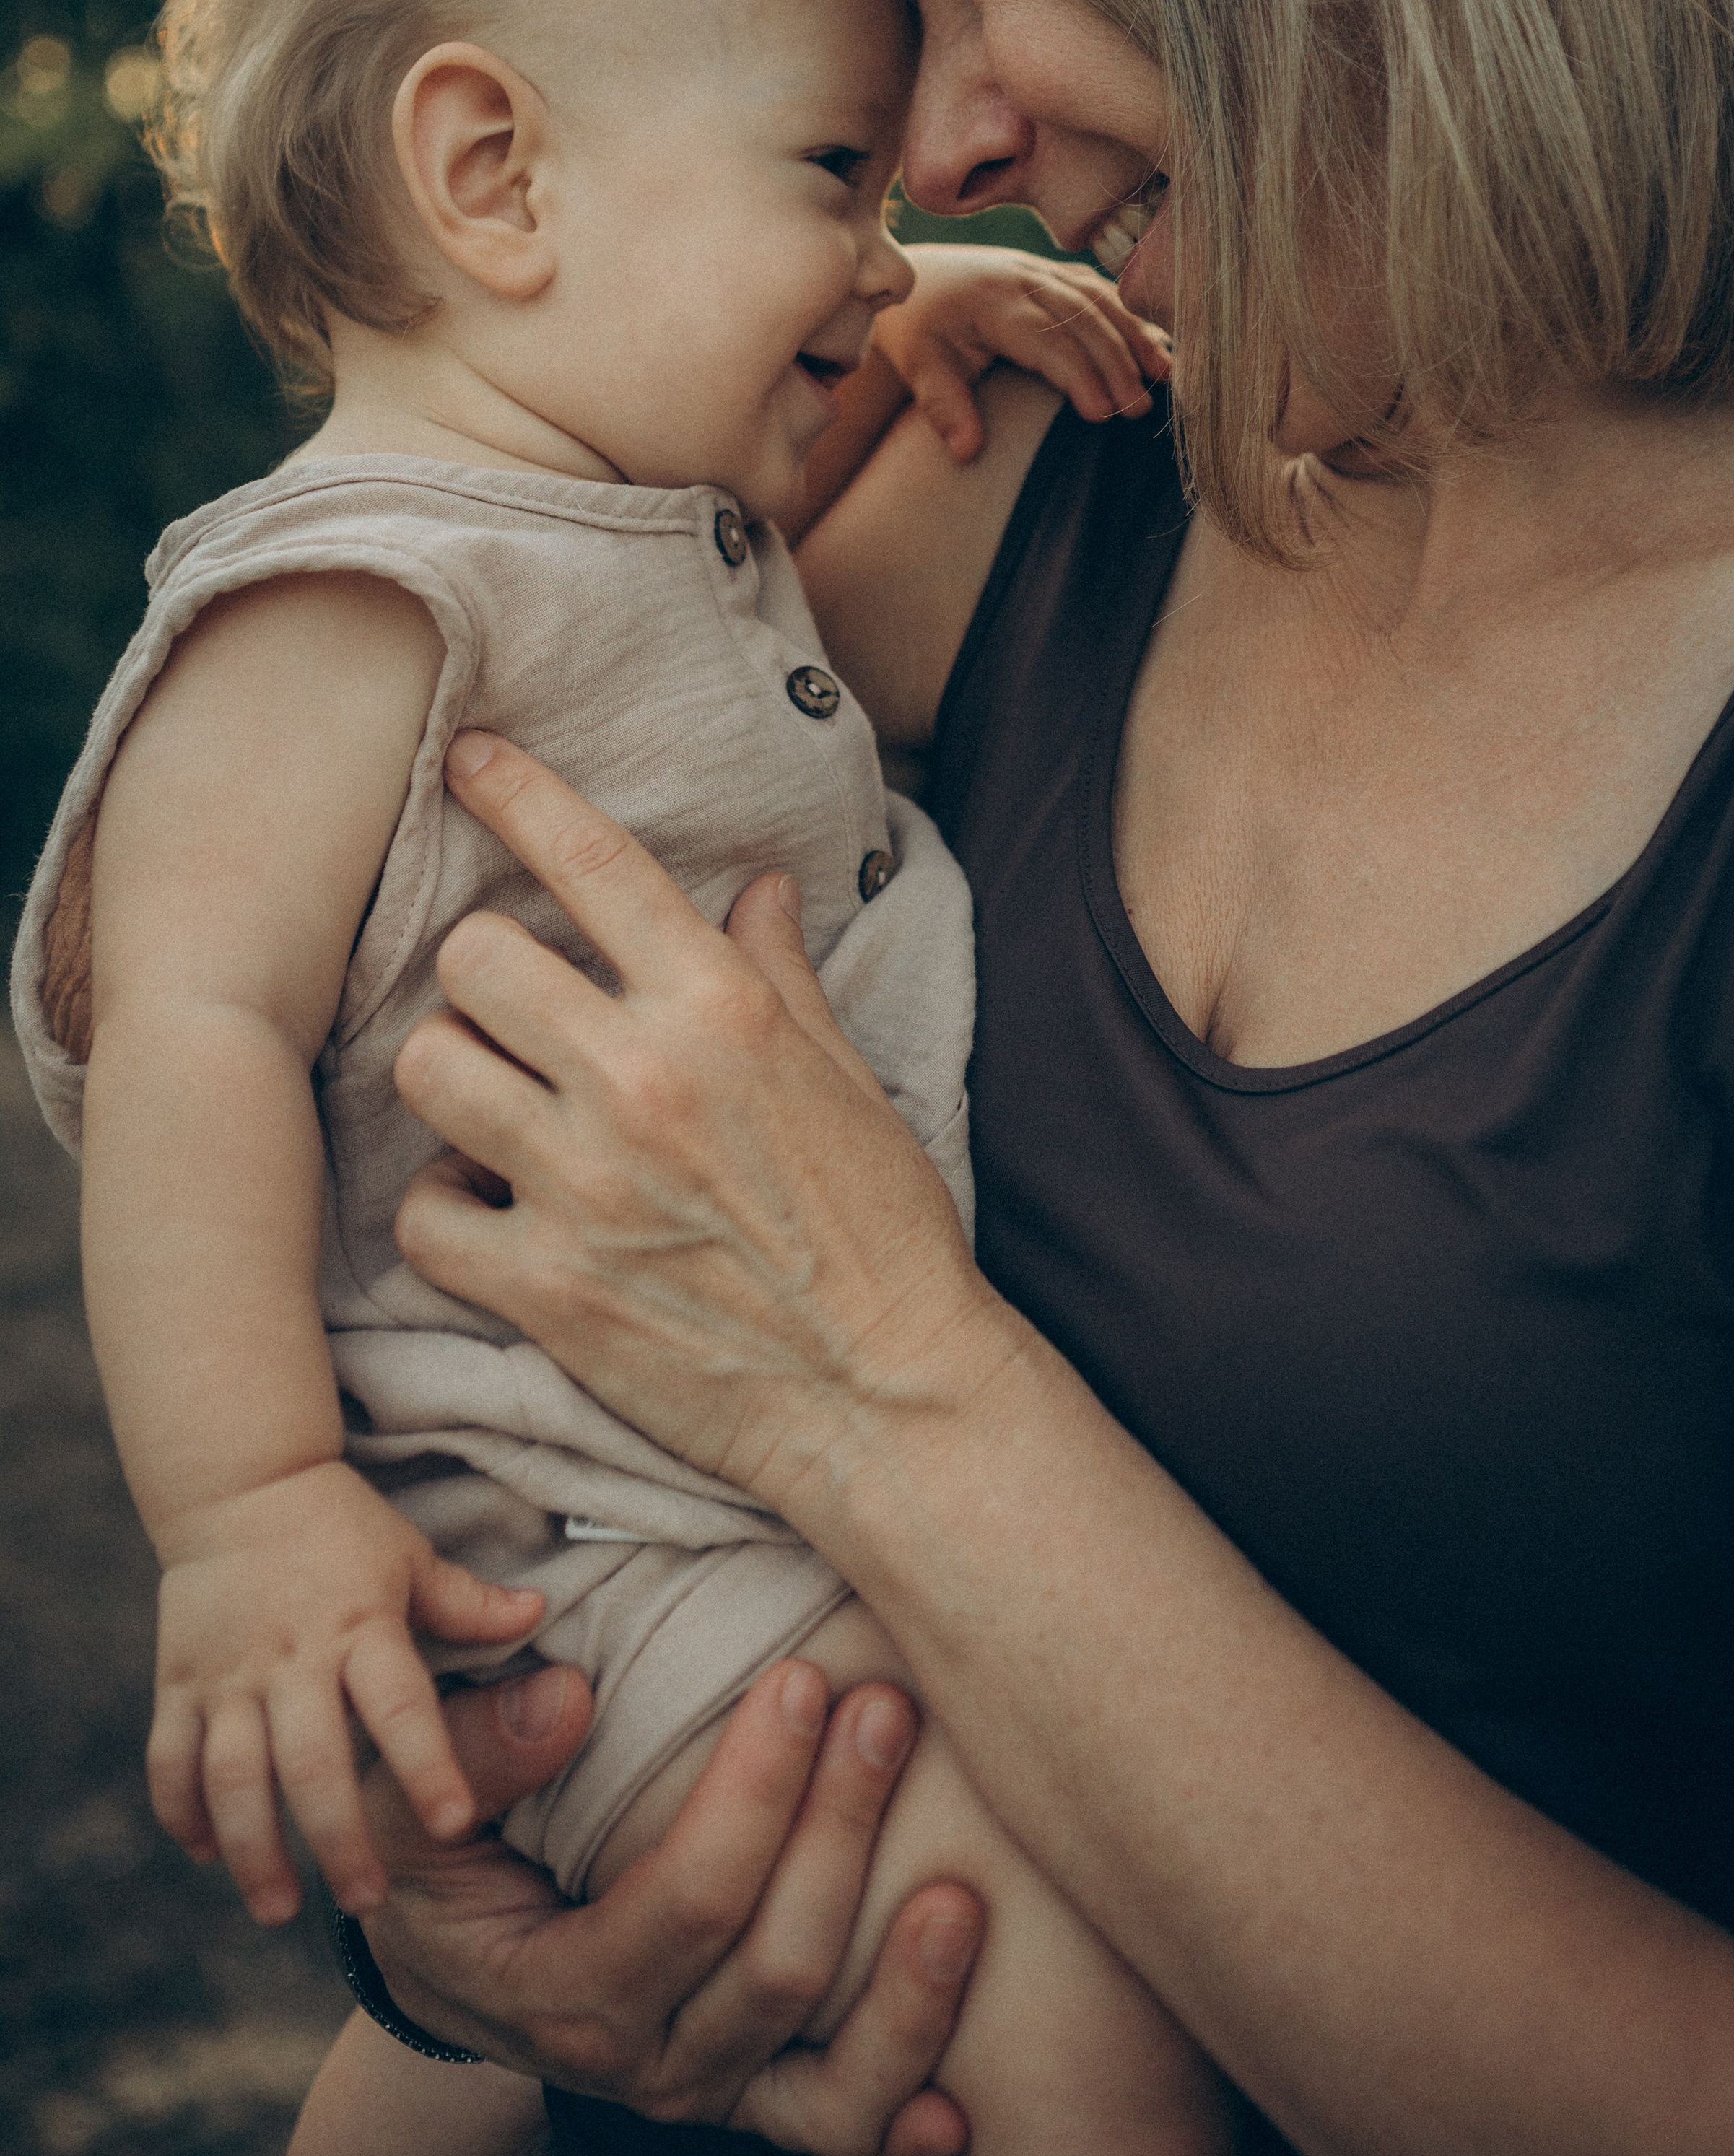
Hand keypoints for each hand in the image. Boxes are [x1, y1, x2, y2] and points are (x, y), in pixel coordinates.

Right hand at [146, 1457, 543, 1922]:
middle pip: (312, 1762)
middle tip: (366, 1902)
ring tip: (280, 1911)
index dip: (428, 1765)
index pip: (401, 1705)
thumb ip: (467, 1603)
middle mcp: (292, 1656)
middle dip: (337, 1839)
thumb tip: (538, 1613)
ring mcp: (228, 1672)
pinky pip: (171, 1758)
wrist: (238, 1483)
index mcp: (361, 1625)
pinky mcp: (178, 1681)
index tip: (455, 1823)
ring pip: (232, 1776)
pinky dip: (182, 1812)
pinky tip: (206, 1856)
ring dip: (252, 1849)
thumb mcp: (410, 1556)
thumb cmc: (340, 1526)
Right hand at [362, 1656, 982, 2155]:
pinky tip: (958, 2107)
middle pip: (775, 1969)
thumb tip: (568, 1696)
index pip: (688, 1901)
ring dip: (909, 1994)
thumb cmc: (437, 1858)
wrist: (445, 1956)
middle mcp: (642, 2062)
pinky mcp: (751, 2099)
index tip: (803, 1680)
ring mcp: (703, 2090)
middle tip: (886, 1710)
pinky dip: (900, 2129)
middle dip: (842, 1834)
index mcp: (561, 1994)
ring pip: (829, 2078)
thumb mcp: (415, 1805)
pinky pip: (834, 2136)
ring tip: (964, 1896)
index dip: (757, 1794)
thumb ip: (479, 1751)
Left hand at [391, 735, 1006, 1512]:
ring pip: (427, 1067)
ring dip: (452, 1076)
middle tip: (516, 1011)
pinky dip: (443, 1210)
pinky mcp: (545, 1286)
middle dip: (485, 973)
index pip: (593, 860)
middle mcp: (643, 1078)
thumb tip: (755, 886)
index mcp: (722, 1010)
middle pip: (476, 956)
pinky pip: (421, 1214)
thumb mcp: (846, 1079)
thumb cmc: (884, 1232)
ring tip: (493, 1103)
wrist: (891, 1398)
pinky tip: (487, 1209)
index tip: (468, 757)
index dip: (517, 790)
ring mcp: (584, 1183)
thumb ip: (780, 973)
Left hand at [874, 240, 1169, 461]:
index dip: (1077, 374)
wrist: (914, 278)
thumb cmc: (918, 328)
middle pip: (1082, 317)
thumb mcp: (920, 367)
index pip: (1045, 338)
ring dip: (1135, 335)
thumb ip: (943, 408)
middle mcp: (1022, 277)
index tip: (1102, 413)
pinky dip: (1129, 316)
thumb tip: (966, 454)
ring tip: (1165, 376)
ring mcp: (1041, 269)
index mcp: (991, 301)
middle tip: (1140, 408)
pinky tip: (1155, 343)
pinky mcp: (1053, 271)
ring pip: (1099, 299)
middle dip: (1117, 362)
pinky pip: (1099, 289)